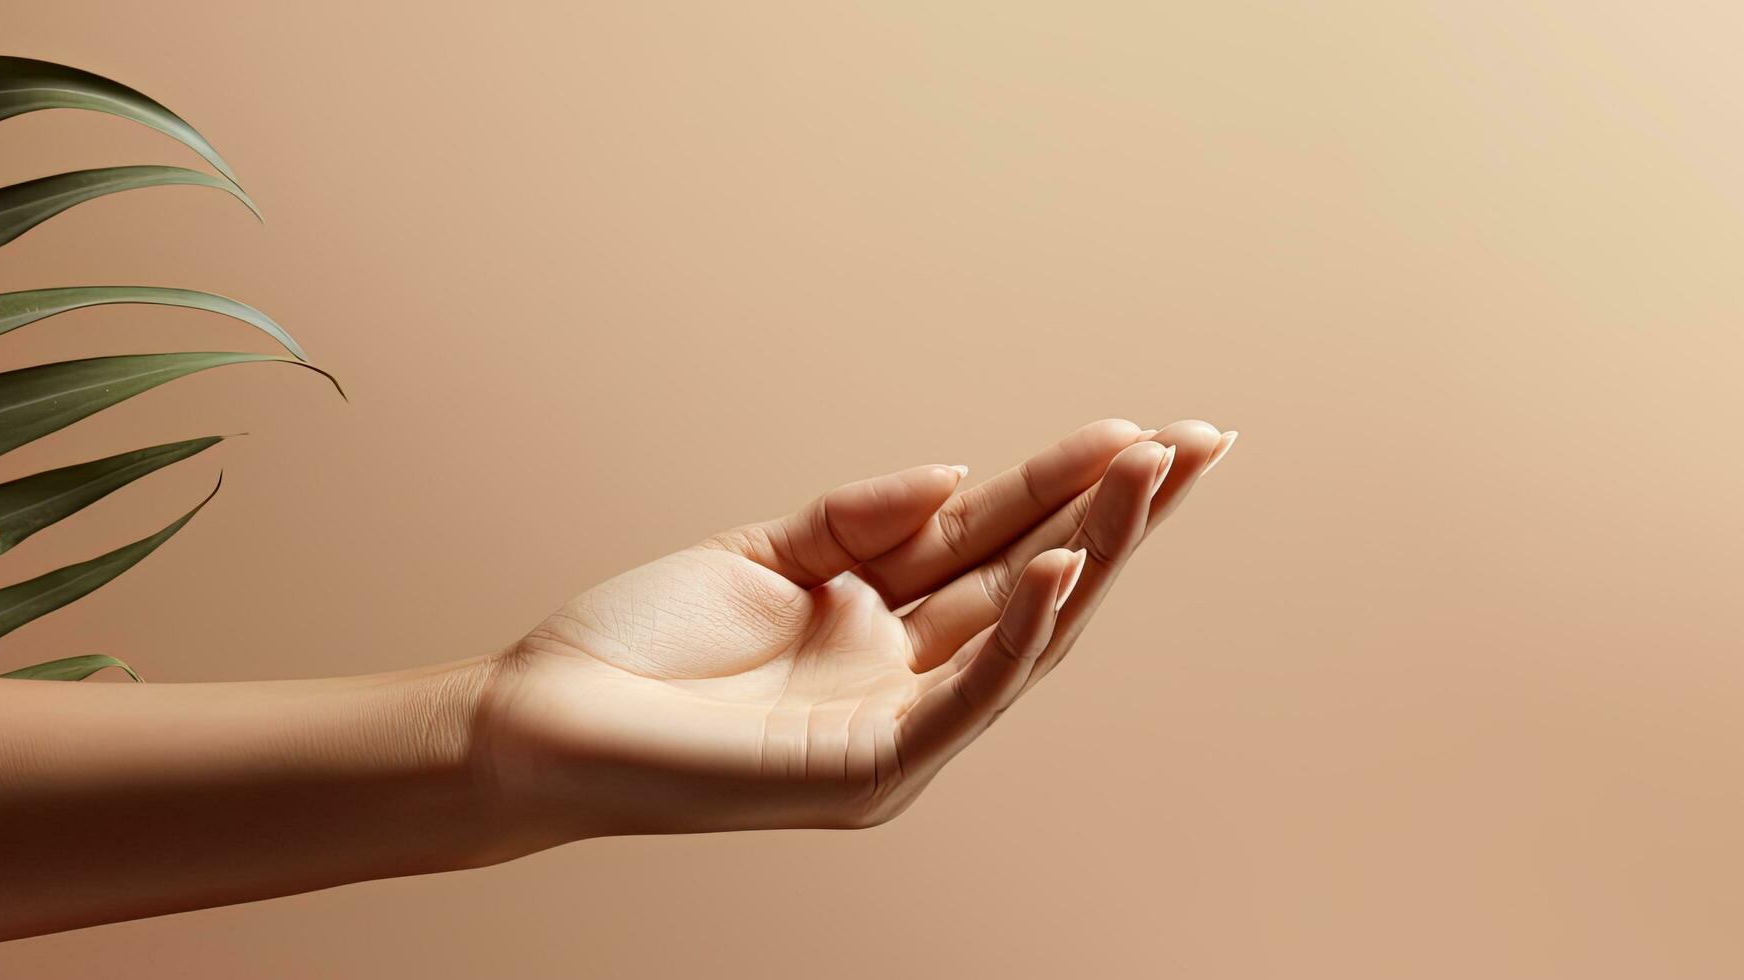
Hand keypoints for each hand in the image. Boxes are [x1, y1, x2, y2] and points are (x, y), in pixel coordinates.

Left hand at [472, 419, 1233, 837]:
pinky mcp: (867, 769)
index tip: (1149, 428)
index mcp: (886, 625)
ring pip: (1025, 636)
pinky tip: (1060, 566)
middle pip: (1041, 583)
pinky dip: (1016, 633)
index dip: (1074, 483)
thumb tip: (959, 473)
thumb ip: (862, 514)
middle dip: (1123, 514)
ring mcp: (896, 728)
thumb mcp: (763, 550)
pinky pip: (963, 699)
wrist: (538, 724)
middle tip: (1205, 442)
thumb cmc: (640, 646)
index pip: (1001, 541)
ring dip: (1092, 552)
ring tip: (1153, 473)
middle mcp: (907, 678)